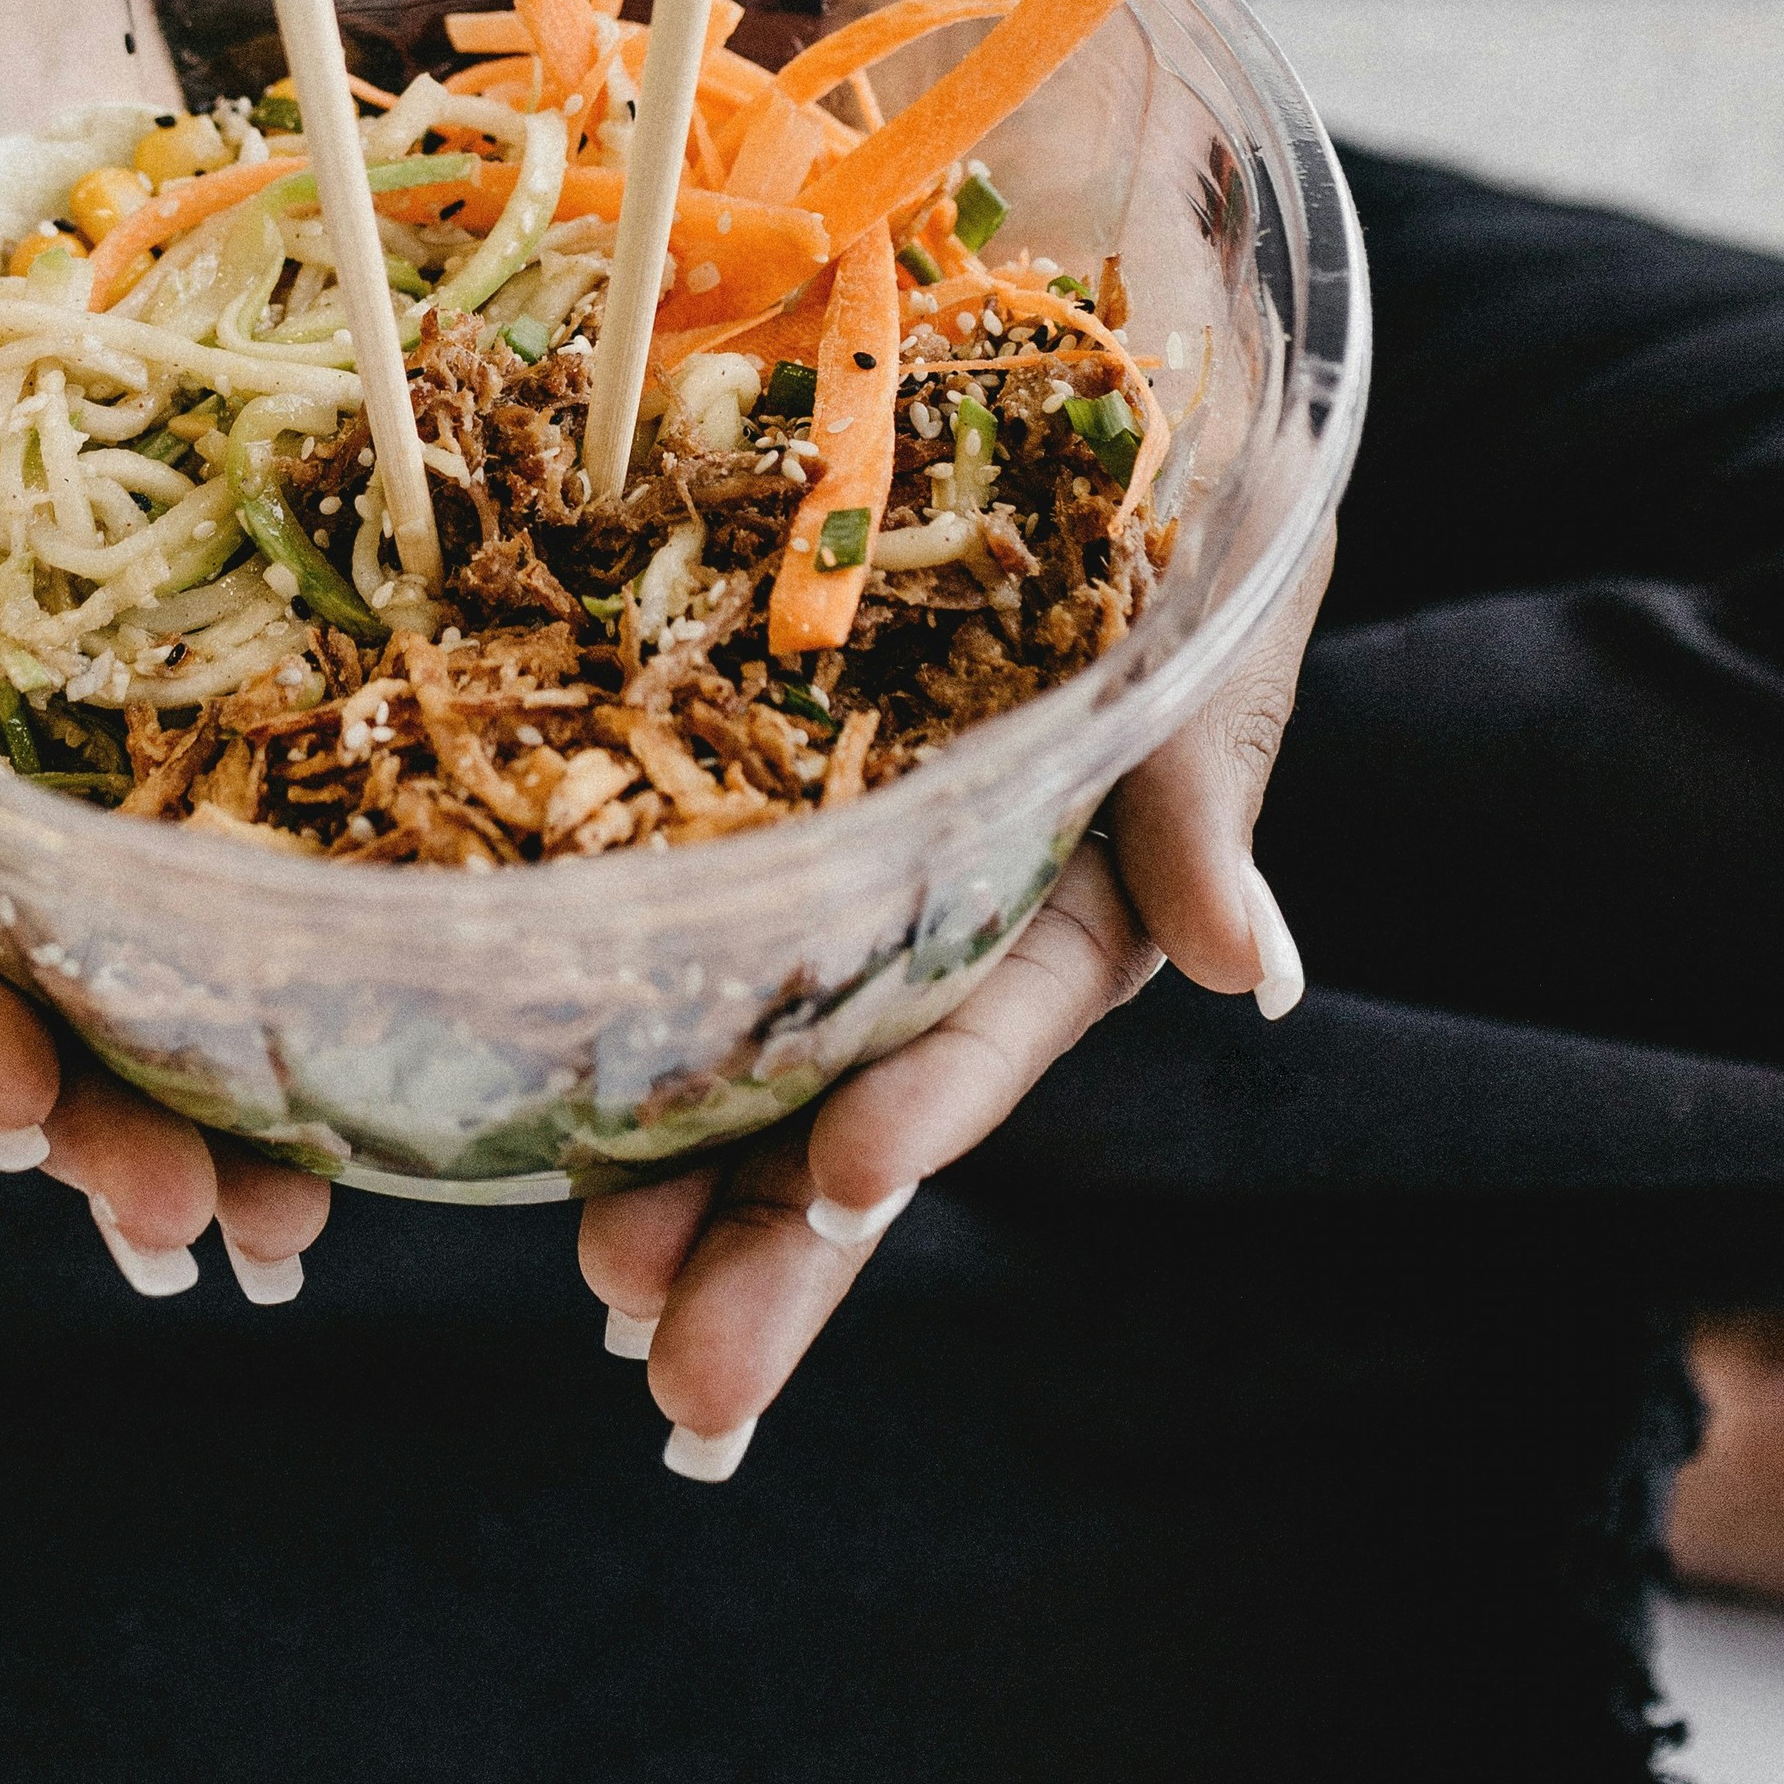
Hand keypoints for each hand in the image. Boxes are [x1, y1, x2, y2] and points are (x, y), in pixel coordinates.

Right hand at [0, 619, 329, 1300]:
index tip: (16, 1106)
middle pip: (4, 994)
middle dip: (94, 1124)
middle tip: (188, 1223)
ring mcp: (48, 767)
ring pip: (116, 971)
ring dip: (196, 1106)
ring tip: (283, 1221)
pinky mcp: (161, 720)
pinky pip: (217, 854)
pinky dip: (276, 973)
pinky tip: (347, 1092)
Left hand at [577, 525, 1332, 1476]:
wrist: (1070, 387)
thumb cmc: (1167, 526)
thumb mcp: (1206, 646)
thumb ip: (1207, 807)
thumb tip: (1249, 972)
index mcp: (1064, 908)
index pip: (985, 1031)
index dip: (921, 1108)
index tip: (842, 1183)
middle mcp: (942, 930)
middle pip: (856, 1114)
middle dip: (776, 1258)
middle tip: (686, 1396)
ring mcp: (835, 884)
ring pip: (751, 1066)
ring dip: (679, 1190)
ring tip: (605, 1297)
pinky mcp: (741, 811)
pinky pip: (669, 931)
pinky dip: (611, 1028)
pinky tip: (534, 1125)